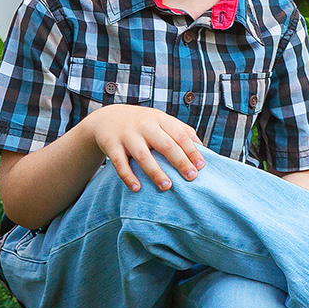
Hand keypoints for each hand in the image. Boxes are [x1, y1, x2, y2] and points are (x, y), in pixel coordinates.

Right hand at [81, 104, 205, 192]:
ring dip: (156, 172)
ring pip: (143, 156)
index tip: (201, 166)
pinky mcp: (111, 145)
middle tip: (191, 177)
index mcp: (160, 119)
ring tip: (167, 187)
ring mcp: (127, 135)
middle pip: (165, 145)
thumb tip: (201, 148)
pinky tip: (137, 188)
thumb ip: (181, 131)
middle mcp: (144, 125)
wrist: (107, 118)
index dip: (192, 151)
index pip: (180, 135)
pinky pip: (120, 163)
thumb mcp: (161, 120)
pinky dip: (128, 176)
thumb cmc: (143, 123)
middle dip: (180, 162)